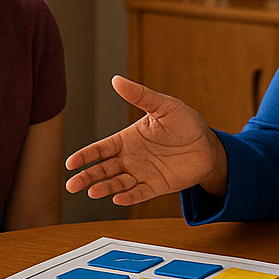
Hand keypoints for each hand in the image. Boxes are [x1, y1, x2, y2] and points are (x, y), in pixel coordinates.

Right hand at [64, 76, 228, 202]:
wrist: (208, 144)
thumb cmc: (185, 122)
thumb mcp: (162, 106)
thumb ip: (140, 95)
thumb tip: (117, 79)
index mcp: (127, 139)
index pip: (100, 149)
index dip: (85, 156)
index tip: (70, 163)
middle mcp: (130, 158)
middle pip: (103, 169)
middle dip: (87, 177)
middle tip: (72, 185)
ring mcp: (142, 174)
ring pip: (117, 183)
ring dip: (105, 188)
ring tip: (94, 192)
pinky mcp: (156, 186)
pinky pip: (139, 194)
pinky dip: (128, 197)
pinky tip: (118, 199)